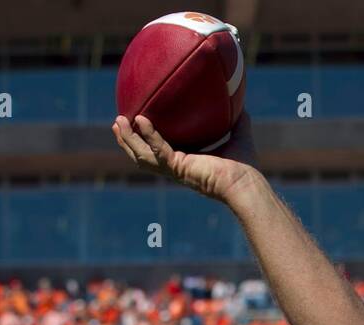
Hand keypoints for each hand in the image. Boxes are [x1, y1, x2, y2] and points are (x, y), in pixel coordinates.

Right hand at [112, 112, 260, 205]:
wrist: (246, 183)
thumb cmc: (245, 166)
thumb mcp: (238, 134)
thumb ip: (238, 119)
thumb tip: (241, 101)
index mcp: (186, 162)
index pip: (159, 151)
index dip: (145, 140)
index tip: (135, 122)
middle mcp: (177, 167)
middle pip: (143, 156)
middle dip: (127, 140)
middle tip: (117, 121)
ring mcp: (176, 170)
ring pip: (142, 156)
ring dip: (128, 140)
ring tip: (118, 122)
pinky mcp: (179, 168)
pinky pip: (158, 150)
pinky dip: (149, 135)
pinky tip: (141, 120)